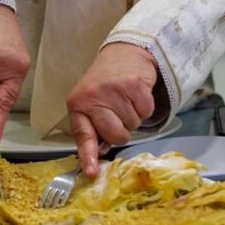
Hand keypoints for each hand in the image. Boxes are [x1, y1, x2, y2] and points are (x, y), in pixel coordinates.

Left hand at [66, 43, 157, 176]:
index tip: (92, 172)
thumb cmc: (105, 83)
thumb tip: (102, 152)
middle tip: (119, 114)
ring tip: (126, 99)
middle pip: (116, 136)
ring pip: (133, 125)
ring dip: (134, 117)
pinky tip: (137, 94)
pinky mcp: (135, 85)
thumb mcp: (91, 103)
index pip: (84, 135)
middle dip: (121, 131)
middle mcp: (94, 98)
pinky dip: (145, 107)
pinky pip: (146, 112)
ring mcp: (115, 91)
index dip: (89, 156)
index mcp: (78, 104)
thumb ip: (94, 127)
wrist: (125, 52)